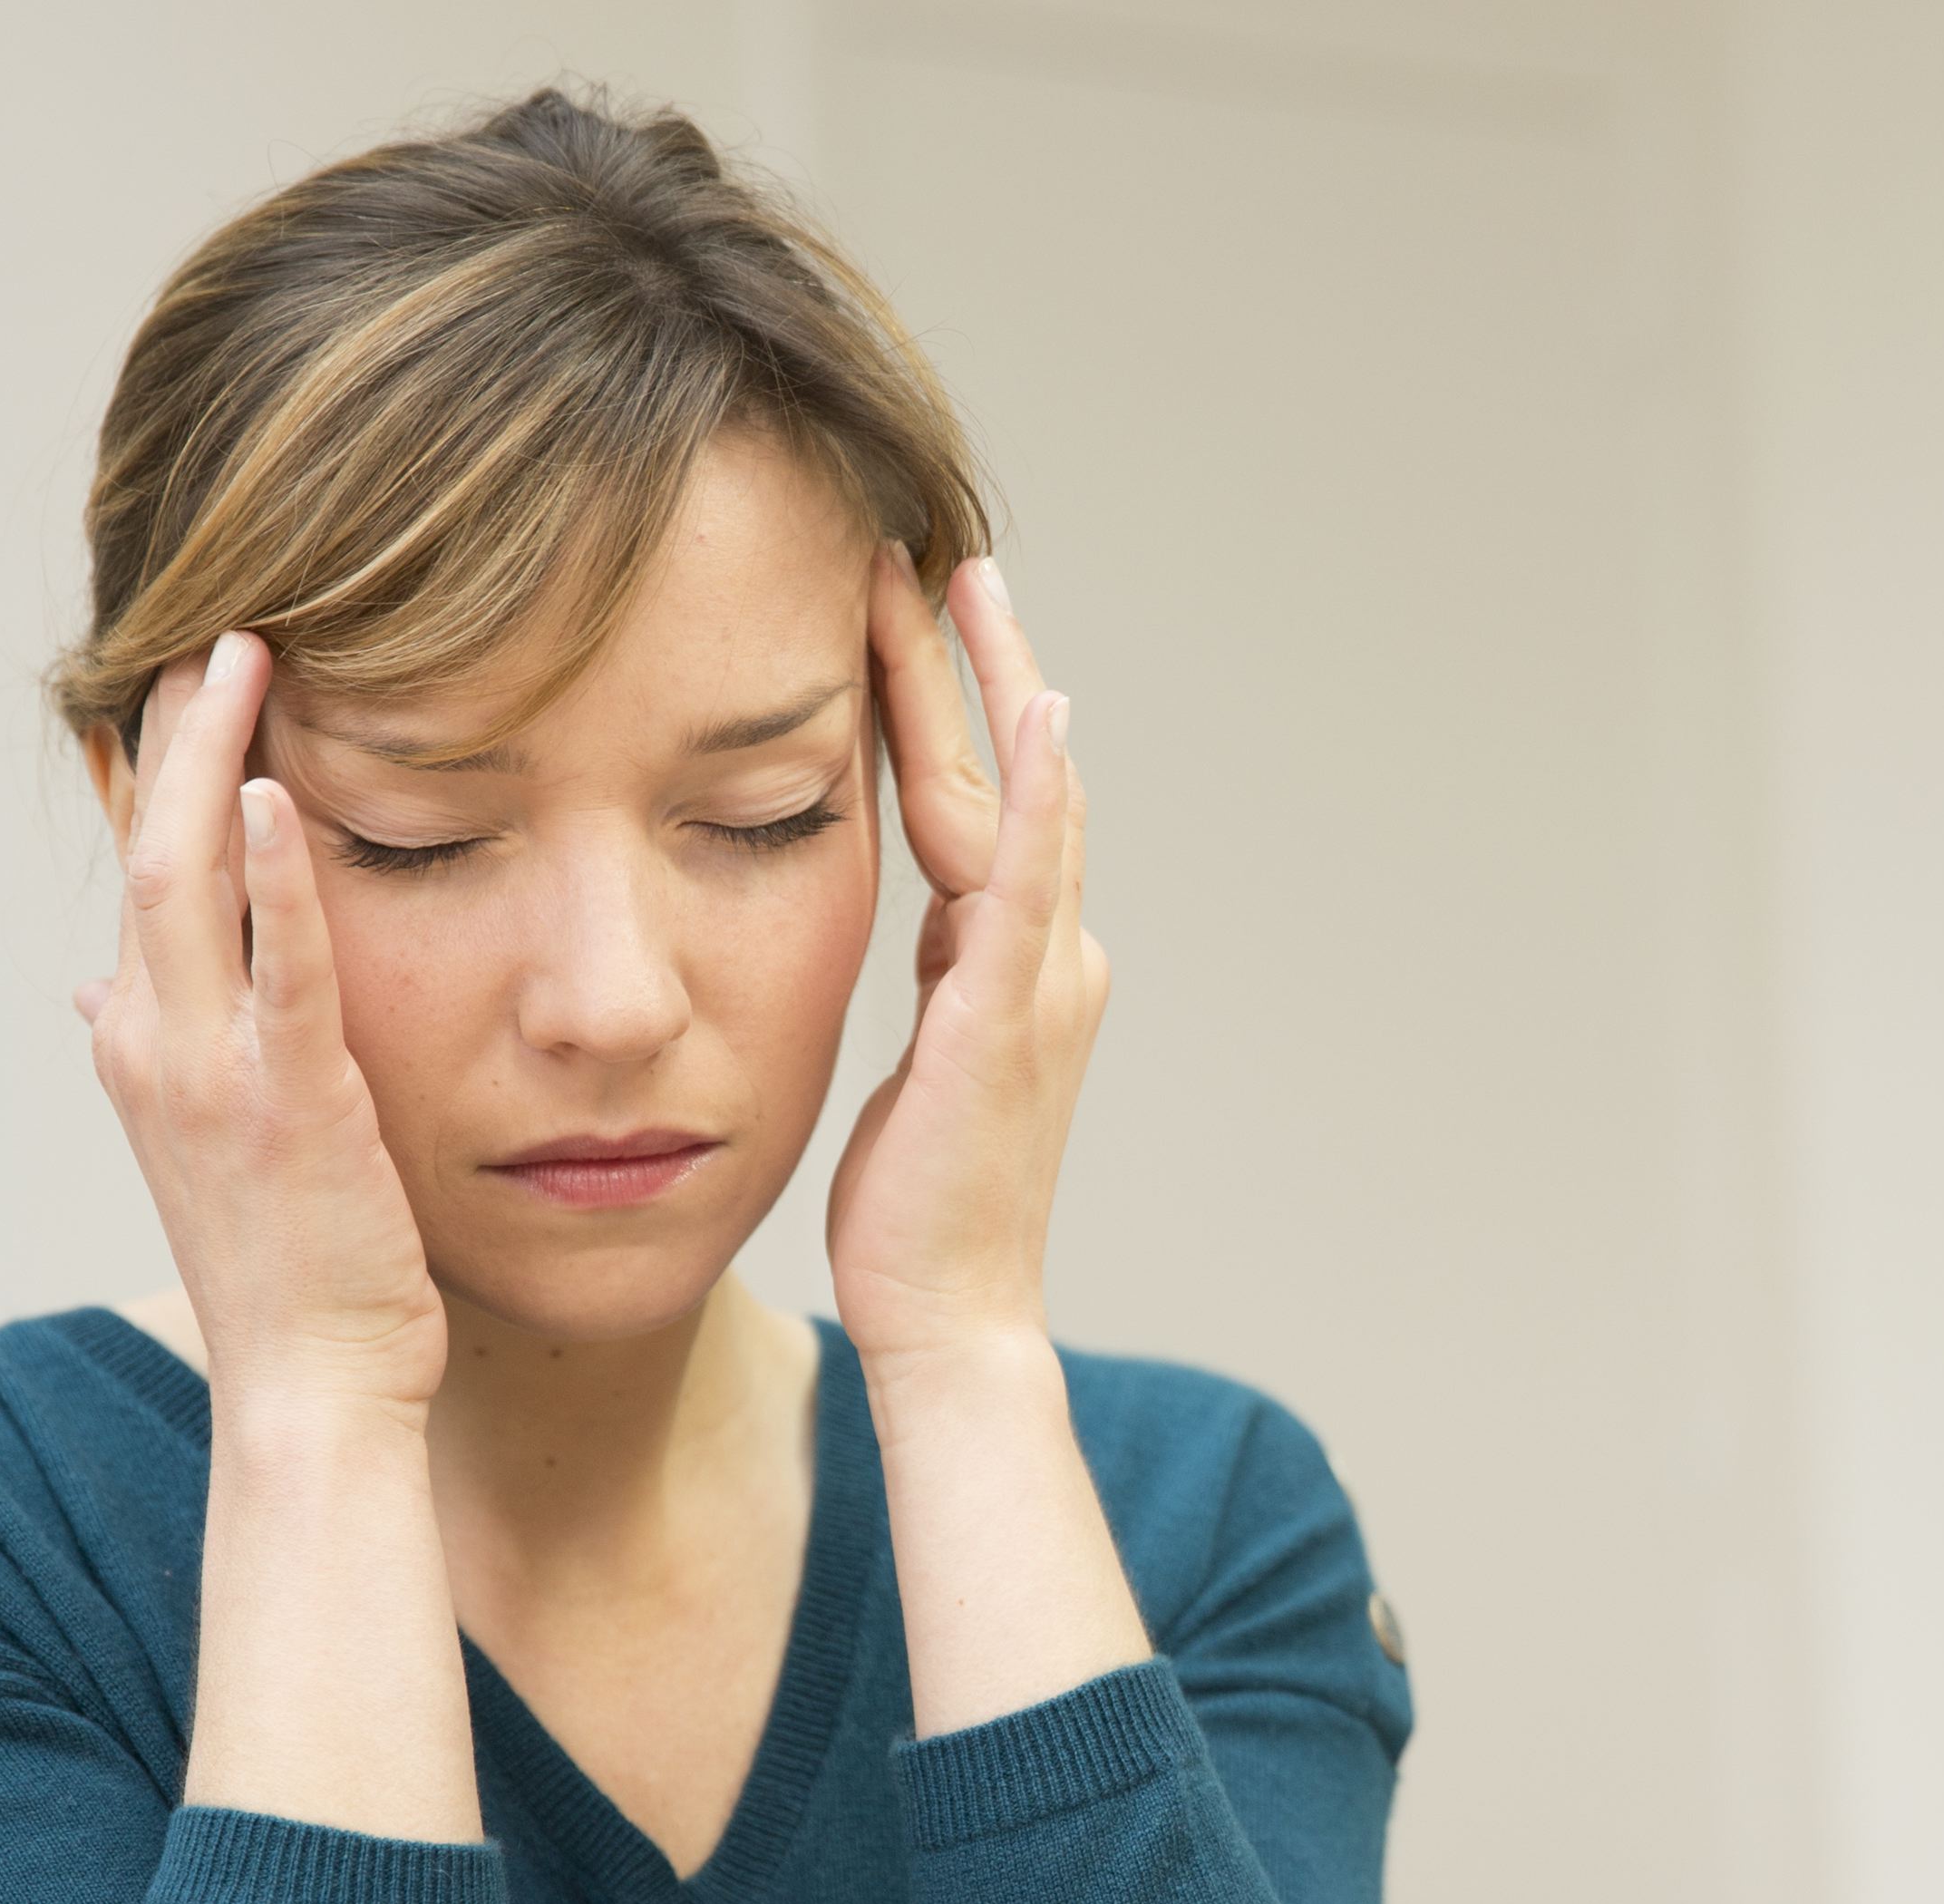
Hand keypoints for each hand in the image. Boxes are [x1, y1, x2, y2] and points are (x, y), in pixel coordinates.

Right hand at [81, 633, 449, 1421]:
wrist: (310, 1393)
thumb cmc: (289, 1275)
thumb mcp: (211, 1147)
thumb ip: (162, 1051)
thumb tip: (91, 984)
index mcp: (139, 1046)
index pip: (142, 877)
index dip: (159, 770)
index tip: (196, 680)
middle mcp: (152, 1045)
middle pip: (147, 849)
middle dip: (176, 729)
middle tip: (223, 626)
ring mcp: (211, 1074)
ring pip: (186, 880)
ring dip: (212, 759)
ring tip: (249, 655)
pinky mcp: (293, 1103)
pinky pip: (281, 967)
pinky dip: (274, 874)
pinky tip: (277, 791)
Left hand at [826, 550, 1106, 1375]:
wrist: (949, 1315)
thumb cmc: (914, 1215)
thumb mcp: (909, 1072)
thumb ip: (926, 989)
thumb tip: (909, 933)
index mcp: (1009, 964)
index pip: (969, 801)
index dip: (939, 702)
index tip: (896, 607)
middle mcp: (1047, 956)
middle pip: (1008, 774)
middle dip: (970, 660)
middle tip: (935, 548)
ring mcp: (1041, 980)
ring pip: (1022, 799)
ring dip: (996, 685)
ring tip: (962, 583)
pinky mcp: (1010, 1014)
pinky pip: (1033, 881)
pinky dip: (1045, 792)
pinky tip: (1043, 711)